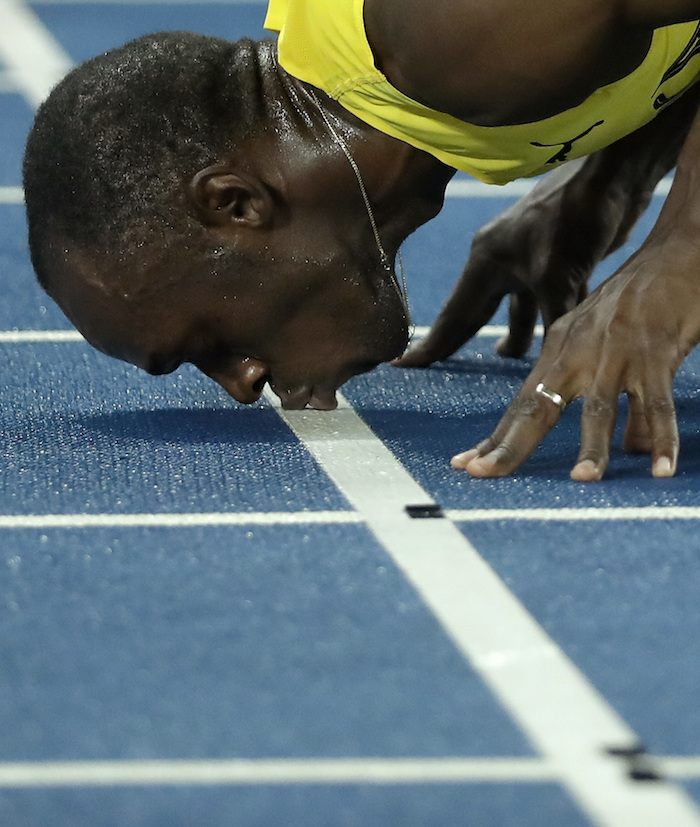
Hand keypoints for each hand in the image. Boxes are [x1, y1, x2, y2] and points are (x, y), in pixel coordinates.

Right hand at [395, 158, 650, 365]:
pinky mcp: (557, 258)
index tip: (404, 364)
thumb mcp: (559, 277)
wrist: (615, 173)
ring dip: (514, 332)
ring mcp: (528, 259)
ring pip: (514, 306)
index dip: (431, 344)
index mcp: (486, 262)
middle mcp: (501, 261)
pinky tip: (552, 334)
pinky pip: (543, 298)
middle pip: (475, 311)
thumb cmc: (575, 217)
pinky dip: (545, 319)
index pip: (454, 314)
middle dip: (460, 340)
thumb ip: (550, 324)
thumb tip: (550, 369)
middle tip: (439, 368)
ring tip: (506, 358)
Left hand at [452, 237, 699, 479]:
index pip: (520, 402)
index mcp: (559, 349)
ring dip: (591, 447)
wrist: (676, 250)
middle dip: (509, 445)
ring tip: (581, 480)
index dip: (495, 436)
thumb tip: (628, 448)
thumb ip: (615, 395)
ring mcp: (614, 352)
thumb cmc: (642, 301)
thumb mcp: (609, 344)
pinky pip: (657, 404)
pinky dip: (660, 438)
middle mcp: (577, 351)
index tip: (465, 465)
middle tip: (481, 474)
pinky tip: (659, 469)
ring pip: (598, 408)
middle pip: (538, 406)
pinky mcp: (654, 352)